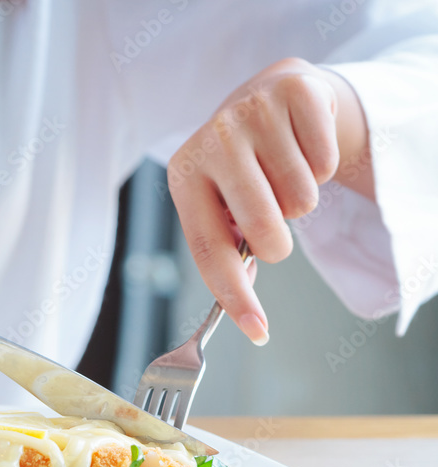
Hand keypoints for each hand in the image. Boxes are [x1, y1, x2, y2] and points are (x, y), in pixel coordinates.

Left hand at [168, 57, 370, 344]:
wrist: (269, 97)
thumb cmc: (241, 166)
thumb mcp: (219, 202)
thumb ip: (226, 248)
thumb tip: (245, 307)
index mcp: (184, 175)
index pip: (208, 248)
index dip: (233, 294)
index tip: (257, 330)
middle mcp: (211, 140)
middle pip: (263, 228)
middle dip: (278, 244)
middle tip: (274, 229)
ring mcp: (251, 112)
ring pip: (302, 199)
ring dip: (300, 199)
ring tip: (282, 175)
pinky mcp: (294, 92)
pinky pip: (326, 163)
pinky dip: (322, 166)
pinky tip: (300, 148)